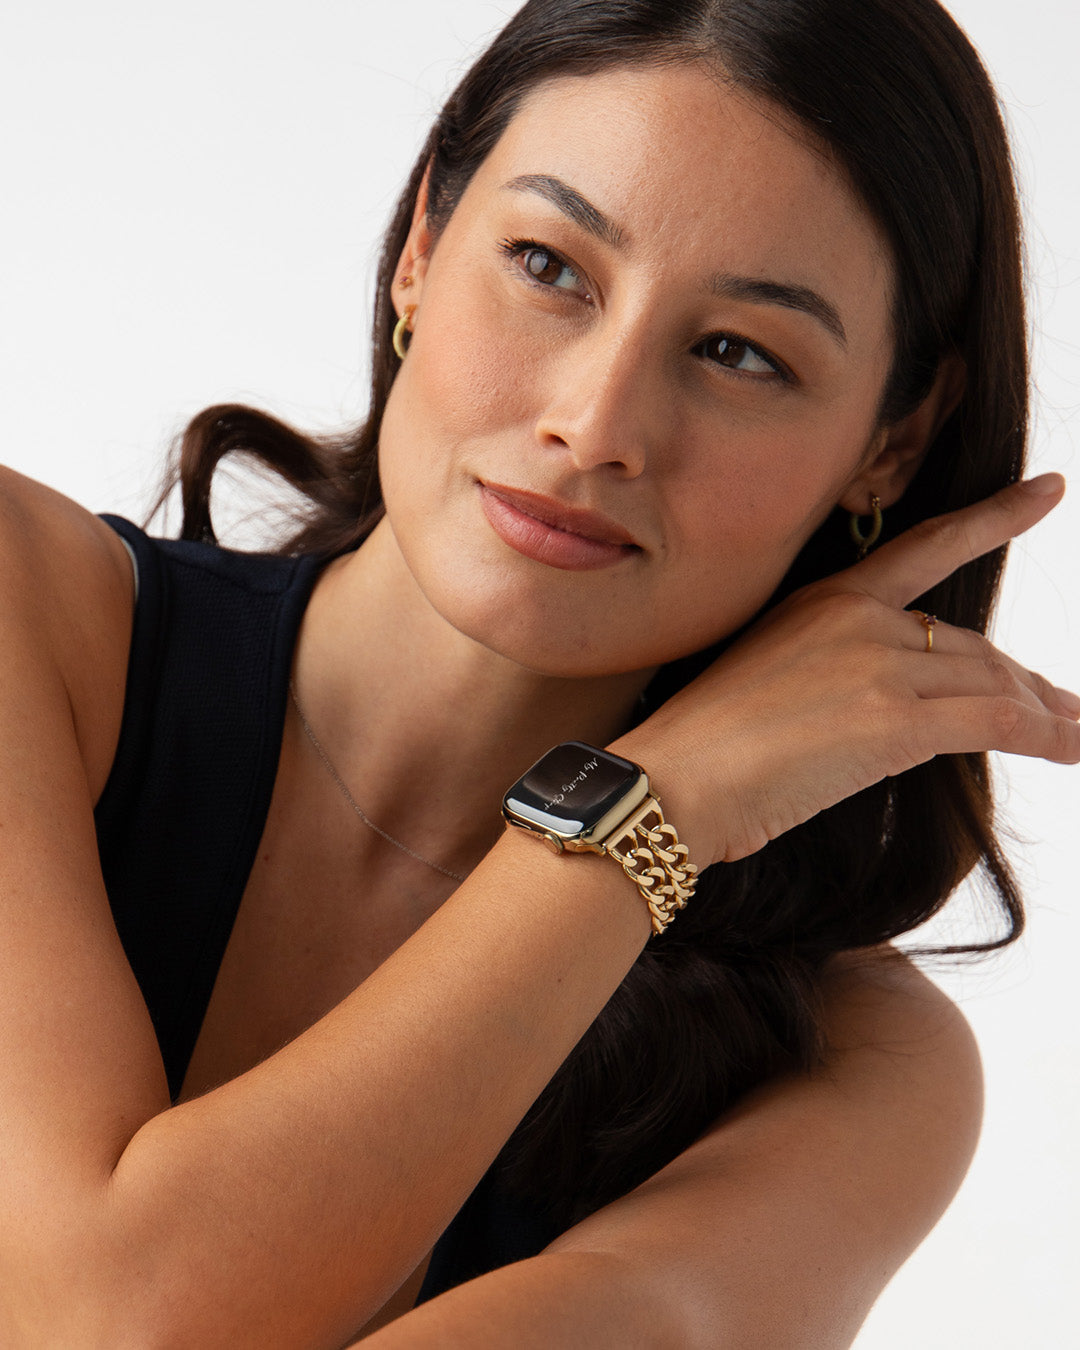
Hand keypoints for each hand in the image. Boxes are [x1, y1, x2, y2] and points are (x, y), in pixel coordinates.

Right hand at [619, 475, 1079, 867]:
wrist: (670, 782)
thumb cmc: (701, 751)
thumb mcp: (769, 688)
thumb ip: (834, 680)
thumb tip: (884, 713)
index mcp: (825, 599)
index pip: (929, 547)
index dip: (997, 518)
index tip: (1048, 491)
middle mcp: (859, 619)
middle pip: (971, 644)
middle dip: (1024, 681)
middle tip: (1063, 705)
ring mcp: (878, 664)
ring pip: (992, 682)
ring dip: (1046, 713)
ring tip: (1077, 733)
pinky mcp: (894, 719)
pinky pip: (997, 721)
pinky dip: (1047, 736)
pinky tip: (1071, 749)